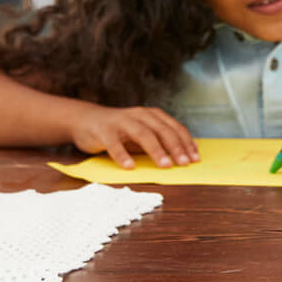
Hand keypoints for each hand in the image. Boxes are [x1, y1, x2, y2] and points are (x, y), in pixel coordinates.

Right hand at [70, 106, 198, 169]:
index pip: (174, 128)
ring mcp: (121, 121)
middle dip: (175, 147)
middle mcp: (139, 115)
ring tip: (165, 165)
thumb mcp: (142, 134)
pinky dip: (123, 155)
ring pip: (142, 134)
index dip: (186, 142)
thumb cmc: (120, 131)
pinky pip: (114, 143)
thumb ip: (158, 142)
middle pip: (161, 130)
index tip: (195, 158)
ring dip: (156, 150)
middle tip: (184, 163)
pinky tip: (130, 167)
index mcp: (152, 115)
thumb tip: (182, 157)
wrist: (86, 120)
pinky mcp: (104, 130)